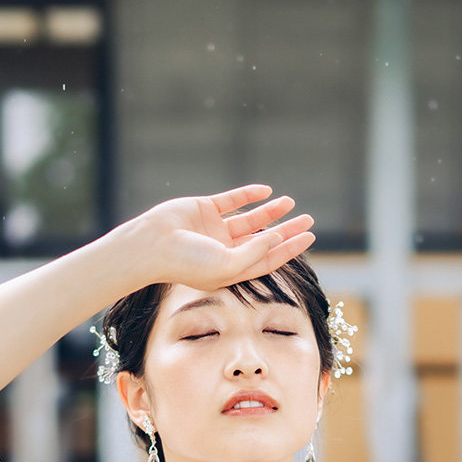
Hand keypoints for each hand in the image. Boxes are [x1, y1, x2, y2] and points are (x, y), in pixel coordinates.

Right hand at [132, 185, 315, 289]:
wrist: (152, 245)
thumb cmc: (187, 263)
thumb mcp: (228, 265)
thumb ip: (255, 252)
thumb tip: (277, 236)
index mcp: (231, 270)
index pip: (268, 259)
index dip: (290, 248)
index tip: (309, 237)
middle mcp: (224, 251)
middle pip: (263, 239)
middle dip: (287, 230)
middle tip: (309, 220)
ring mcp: (214, 230)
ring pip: (250, 219)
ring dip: (270, 211)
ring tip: (291, 202)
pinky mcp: (204, 210)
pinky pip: (231, 201)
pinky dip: (248, 195)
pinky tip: (266, 191)